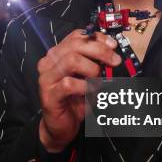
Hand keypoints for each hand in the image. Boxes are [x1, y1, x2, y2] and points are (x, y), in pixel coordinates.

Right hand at [37, 30, 121, 151]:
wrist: (62, 125)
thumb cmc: (76, 99)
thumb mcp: (88, 77)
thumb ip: (95, 63)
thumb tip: (113, 53)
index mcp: (59, 53)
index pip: (77, 36)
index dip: (97, 38)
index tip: (113, 46)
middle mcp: (49, 62)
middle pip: (76, 45)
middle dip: (100, 51)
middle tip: (114, 61)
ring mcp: (47, 77)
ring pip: (71, 60)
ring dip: (92, 69)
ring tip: (99, 79)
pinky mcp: (49, 94)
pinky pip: (69, 84)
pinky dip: (85, 87)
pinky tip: (91, 92)